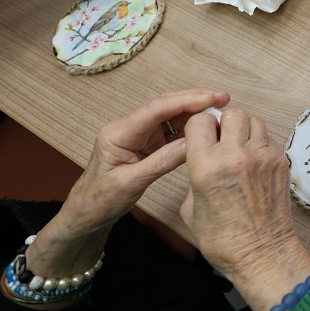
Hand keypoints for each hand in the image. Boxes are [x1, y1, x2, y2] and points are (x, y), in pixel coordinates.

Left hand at [27, 90, 227, 278]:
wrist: (86, 213)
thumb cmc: (101, 200)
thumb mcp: (132, 183)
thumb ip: (162, 161)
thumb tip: (193, 144)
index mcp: (118, 133)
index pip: (155, 110)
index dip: (185, 101)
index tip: (210, 99)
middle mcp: (127, 128)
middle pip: (164, 105)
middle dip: (194, 99)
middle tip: (223, 98)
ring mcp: (137, 134)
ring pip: (170, 114)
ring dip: (194, 110)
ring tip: (220, 109)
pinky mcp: (145, 142)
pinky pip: (170, 128)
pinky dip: (189, 124)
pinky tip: (205, 124)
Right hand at [181, 107, 309, 310]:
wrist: (262, 254)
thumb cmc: (222, 239)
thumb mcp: (190, 208)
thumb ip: (194, 175)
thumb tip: (202, 158)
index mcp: (206, 166)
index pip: (201, 120)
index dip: (199, 126)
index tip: (200, 136)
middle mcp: (236, 156)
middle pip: (232, 113)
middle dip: (224, 123)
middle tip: (221, 139)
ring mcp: (262, 157)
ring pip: (254, 121)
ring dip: (244, 130)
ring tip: (239, 148)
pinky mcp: (281, 162)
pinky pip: (268, 139)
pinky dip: (260, 144)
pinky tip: (254, 162)